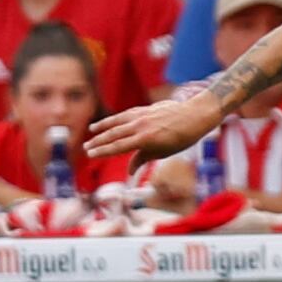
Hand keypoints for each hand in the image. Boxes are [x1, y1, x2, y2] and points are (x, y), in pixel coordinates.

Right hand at [88, 91, 223, 161]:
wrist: (194, 115)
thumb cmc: (182, 138)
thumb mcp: (164, 152)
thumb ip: (144, 159)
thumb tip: (129, 171)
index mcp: (146, 140)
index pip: (118, 147)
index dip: (103, 151)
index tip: (91, 154)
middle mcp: (140, 127)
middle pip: (114, 135)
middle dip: (99, 142)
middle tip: (86, 148)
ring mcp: (141, 116)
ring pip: (116, 123)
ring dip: (102, 129)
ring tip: (90, 134)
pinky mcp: (143, 109)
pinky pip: (124, 115)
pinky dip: (113, 119)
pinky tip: (106, 123)